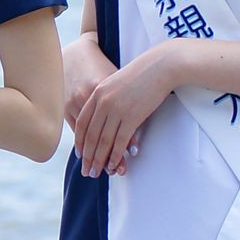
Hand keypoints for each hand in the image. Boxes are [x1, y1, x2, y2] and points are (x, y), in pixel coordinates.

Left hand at [67, 41, 184, 176]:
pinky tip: (114, 164)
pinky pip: (120, 141)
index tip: (80, 154)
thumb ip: (105, 98)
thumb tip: (102, 117)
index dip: (80, 141)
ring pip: (104, 141)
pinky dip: (116, 155)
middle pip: (91, 135)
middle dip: (88, 156)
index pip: (83, 122)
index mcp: (96, 94)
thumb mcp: (115, 83)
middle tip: (86, 171)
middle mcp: (103, 102)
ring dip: (99, 160)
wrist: (160, 66)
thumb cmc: (140, 75)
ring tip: (97, 173)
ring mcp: (116, 110)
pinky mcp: (132, 116)